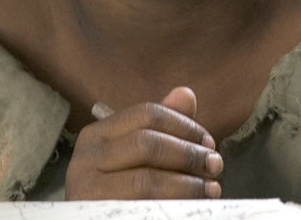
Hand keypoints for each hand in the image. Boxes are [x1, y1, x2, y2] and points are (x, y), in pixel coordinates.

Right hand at [65, 87, 223, 199]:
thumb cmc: (121, 190)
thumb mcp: (138, 155)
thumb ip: (162, 127)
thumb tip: (186, 93)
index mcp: (97, 135)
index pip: (147, 114)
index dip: (185, 126)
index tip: (209, 143)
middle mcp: (85, 159)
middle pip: (147, 144)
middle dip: (189, 154)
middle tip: (215, 166)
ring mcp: (86, 191)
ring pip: (146, 181)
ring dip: (187, 185)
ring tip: (210, 190)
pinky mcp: (97, 215)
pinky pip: (143, 209)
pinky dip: (173, 206)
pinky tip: (190, 209)